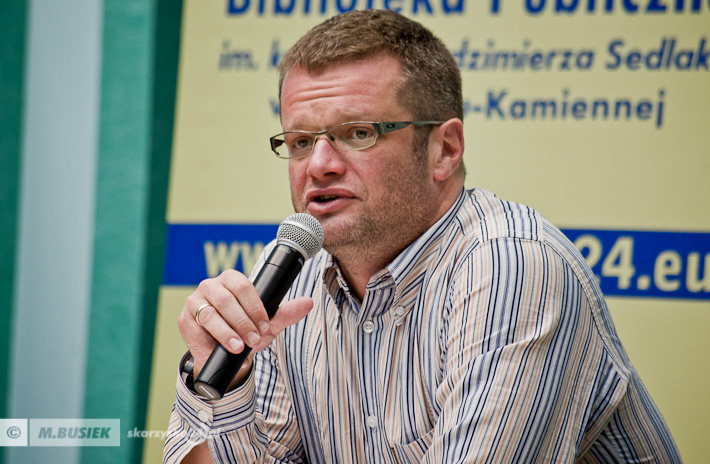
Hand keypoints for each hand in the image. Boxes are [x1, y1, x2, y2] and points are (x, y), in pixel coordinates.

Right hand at [177, 269, 313, 380]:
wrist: (224, 357)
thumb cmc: (245, 333)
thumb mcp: (268, 325)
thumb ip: (286, 313)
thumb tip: (308, 302)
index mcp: (231, 280)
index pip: (243, 285)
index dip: (255, 306)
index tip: (265, 324)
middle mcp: (211, 286)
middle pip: (227, 298)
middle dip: (244, 320)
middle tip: (255, 338)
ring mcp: (196, 301)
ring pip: (212, 312)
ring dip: (230, 330)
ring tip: (241, 345)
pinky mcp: (186, 318)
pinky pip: (200, 325)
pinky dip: (217, 336)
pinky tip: (228, 345)